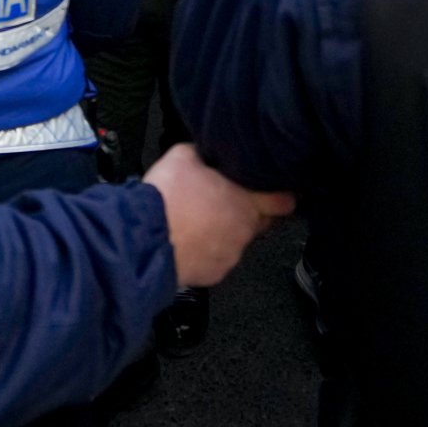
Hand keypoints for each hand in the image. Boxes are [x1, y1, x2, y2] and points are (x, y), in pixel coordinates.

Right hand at [143, 142, 293, 287]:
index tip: (271, 193)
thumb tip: (206, 153)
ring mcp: (231, 255)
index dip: (278, 196)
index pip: (283, 201)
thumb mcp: (183, 156)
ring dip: (222, 232)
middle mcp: (244, 230)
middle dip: (245, 212)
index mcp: (246, 200)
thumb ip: (204, 154)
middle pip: (257, 221)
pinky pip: (217, 259)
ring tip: (197, 222)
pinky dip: (207, 252)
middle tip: (220, 202)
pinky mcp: (214, 274)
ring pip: (235, 241)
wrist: (144, 240)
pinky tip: (188, 241)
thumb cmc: (167, 198)